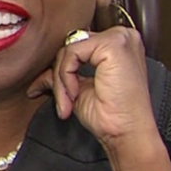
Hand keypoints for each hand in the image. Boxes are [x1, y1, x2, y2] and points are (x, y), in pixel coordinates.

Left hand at [26, 27, 155, 151]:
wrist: (127, 133)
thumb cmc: (113, 117)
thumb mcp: (80, 90)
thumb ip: (63, 75)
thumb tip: (43, 74)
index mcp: (118, 46)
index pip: (79, 46)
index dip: (63, 70)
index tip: (52, 93)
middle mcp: (122, 37)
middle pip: (72, 45)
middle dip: (60, 76)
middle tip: (63, 103)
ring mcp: (119, 38)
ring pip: (69, 49)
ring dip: (61, 80)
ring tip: (68, 103)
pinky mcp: (113, 44)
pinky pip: (71, 52)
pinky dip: (66, 76)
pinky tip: (76, 94)